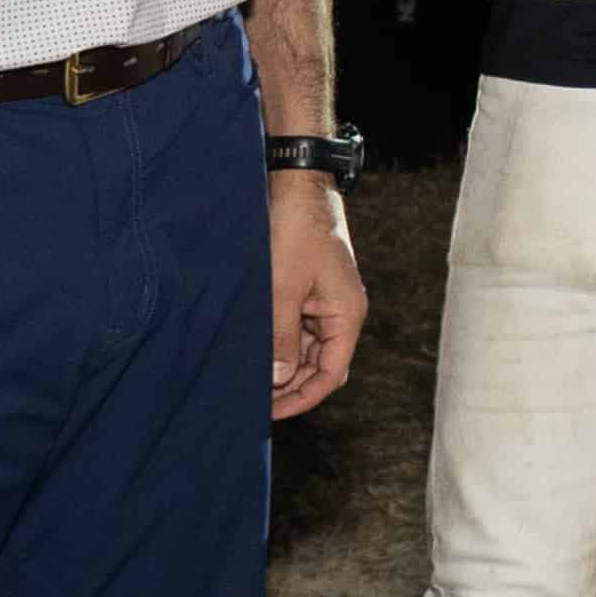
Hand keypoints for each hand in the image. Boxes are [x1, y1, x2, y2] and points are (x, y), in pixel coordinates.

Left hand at [267, 173, 366, 419]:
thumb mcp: (282, 289)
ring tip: (249, 378)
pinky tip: (255, 349)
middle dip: (291, 386)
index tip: (268, 412)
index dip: (301, 399)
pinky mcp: (310, 290)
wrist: (296, 184)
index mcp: (346, 315)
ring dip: (283, 366)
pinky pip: (299, 329)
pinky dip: (280, 344)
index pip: (331, 375)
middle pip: (321, 366)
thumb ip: (282, 338)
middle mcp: (342, 312)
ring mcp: (326, 301)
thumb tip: (279, 380)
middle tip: (252, 399)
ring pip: (308, 350)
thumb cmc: (294, 232)